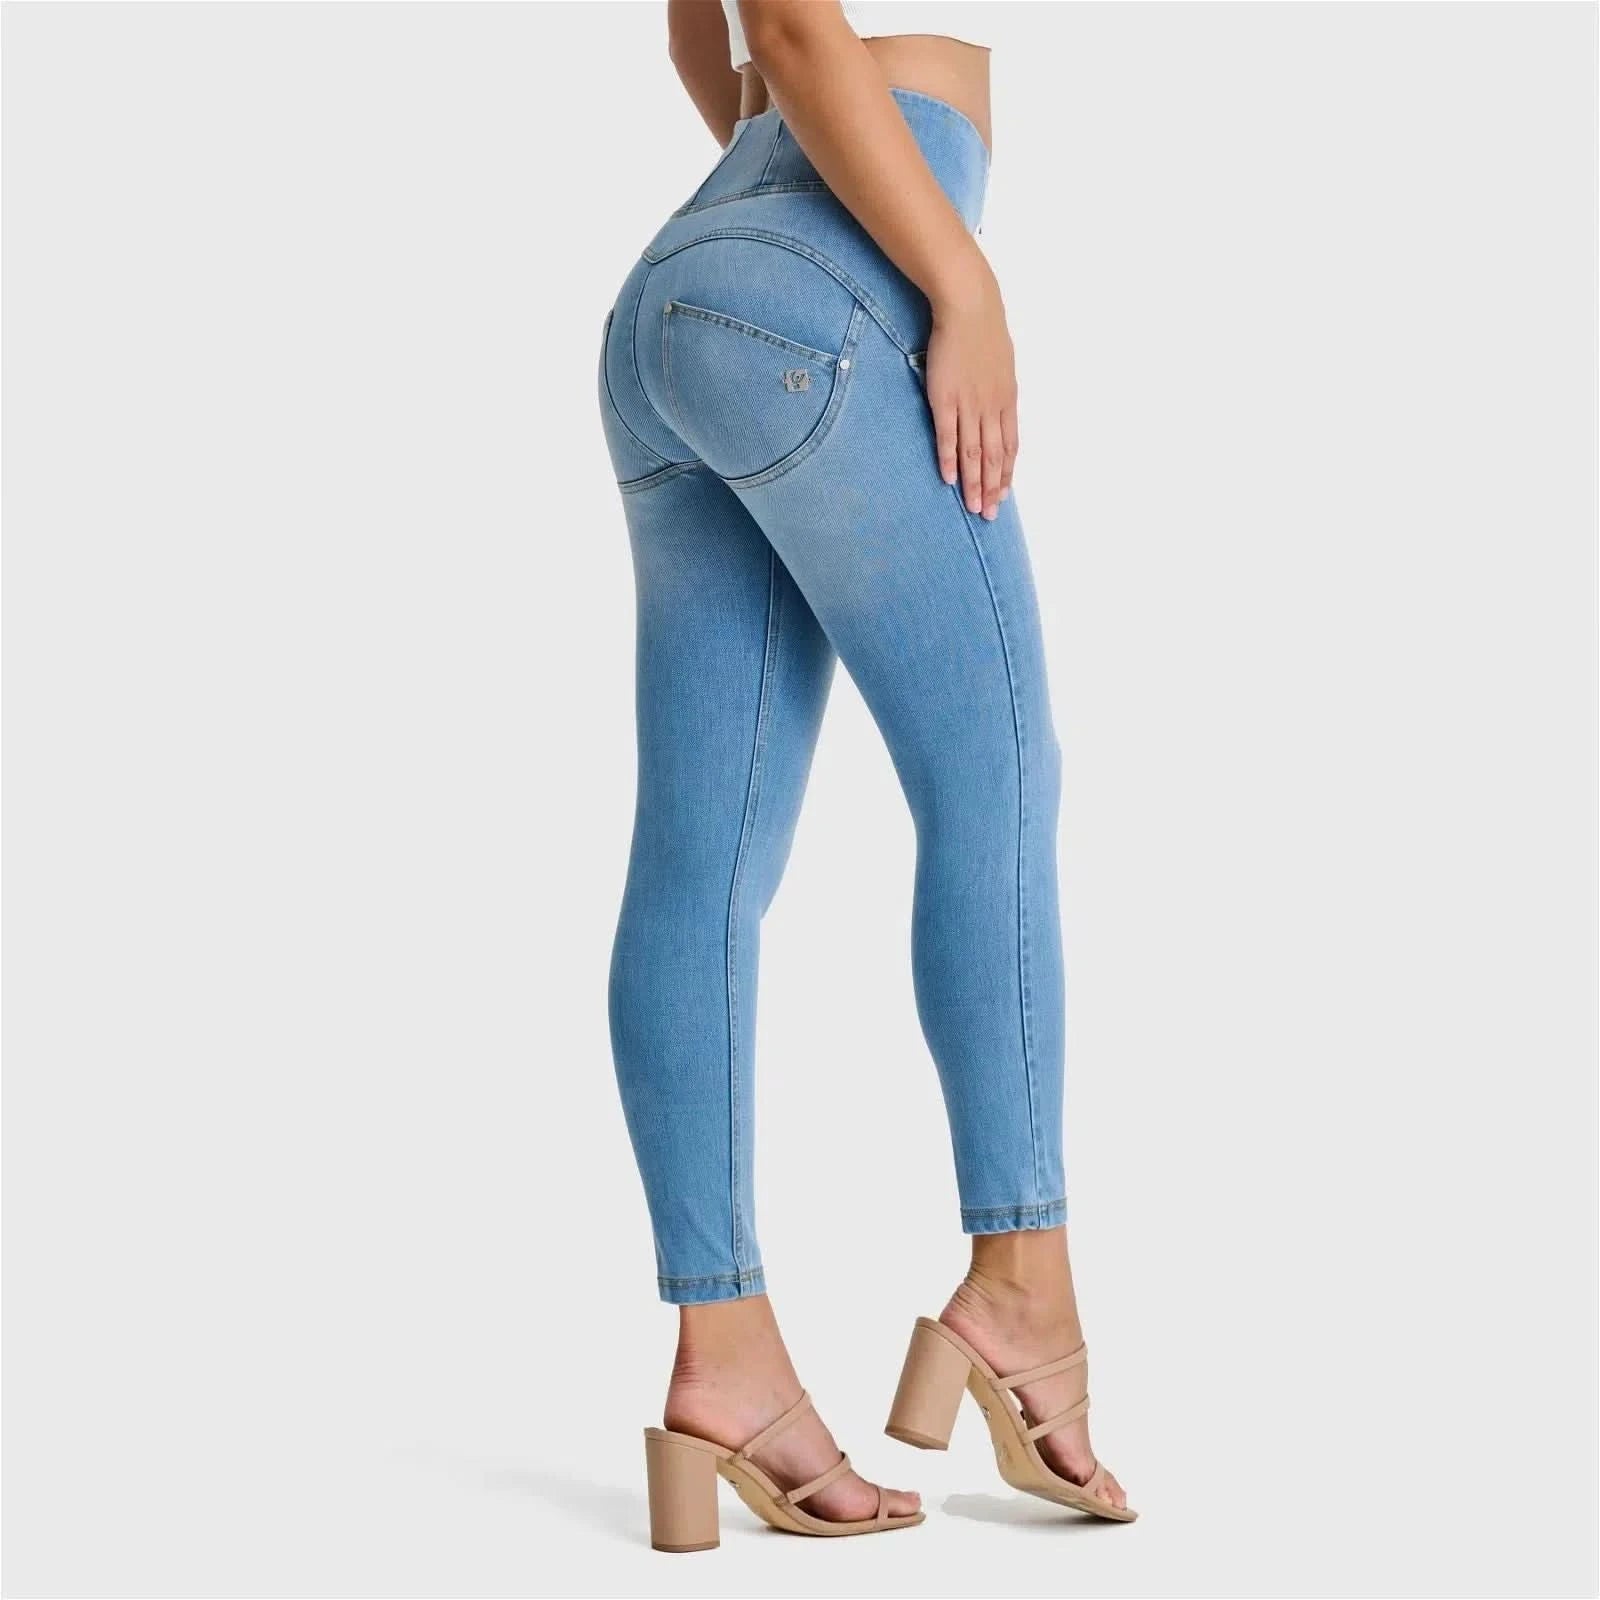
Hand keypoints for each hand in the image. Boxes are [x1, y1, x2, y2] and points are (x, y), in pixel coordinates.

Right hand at [925, 270, 1017, 520]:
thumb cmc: (985, 331)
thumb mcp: (1002, 365)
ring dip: (973, 483)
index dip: (1006, 474)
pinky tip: (949, 479)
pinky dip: (950, 460)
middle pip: (993, 457)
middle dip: (992, 489)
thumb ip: (1000, 391)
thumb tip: (998, 405)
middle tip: (989, 515)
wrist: (969, 307)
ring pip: (974, 453)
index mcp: (1007, 401)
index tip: (1003, 496)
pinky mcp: (944, 399)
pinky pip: (948, 436)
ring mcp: (968, 405)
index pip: (1009, 447)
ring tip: (973, 507)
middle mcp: (991, 409)